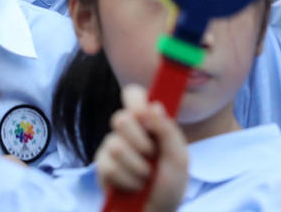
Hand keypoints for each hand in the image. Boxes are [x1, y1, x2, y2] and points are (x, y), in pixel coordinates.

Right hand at [94, 84, 188, 211]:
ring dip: (137, 167)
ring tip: (146, 177)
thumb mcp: (179, 157)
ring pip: (115, 145)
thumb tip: (153, 105)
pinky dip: (127, 180)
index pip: (133, 94)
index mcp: (148, 122)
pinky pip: (108, 166)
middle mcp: (128, 131)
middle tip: (152, 156)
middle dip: (140, 142)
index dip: (136, 102)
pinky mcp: (102, 167)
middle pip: (120, 118)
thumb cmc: (170, 184)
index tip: (147, 118)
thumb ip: (167, 130)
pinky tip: (134, 186)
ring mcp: (112, 147)